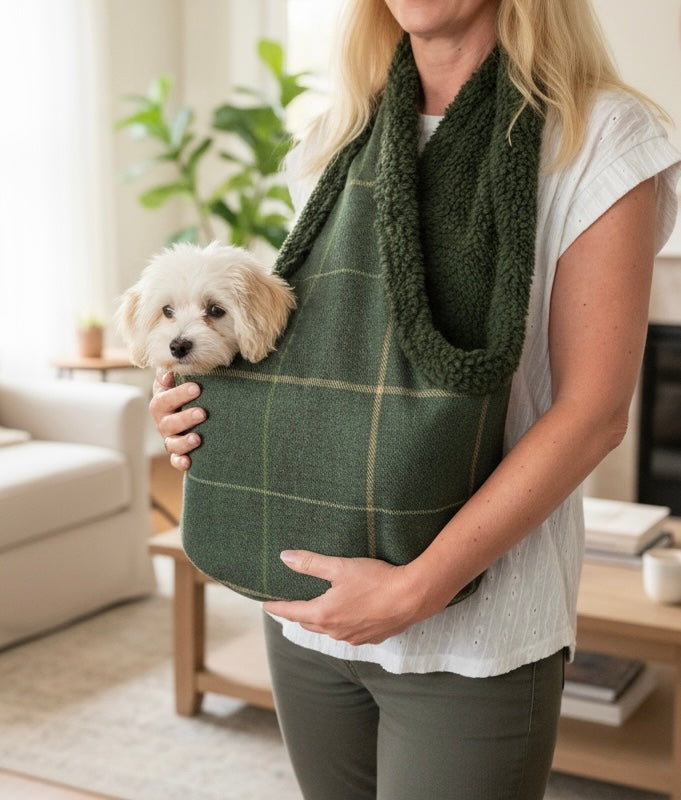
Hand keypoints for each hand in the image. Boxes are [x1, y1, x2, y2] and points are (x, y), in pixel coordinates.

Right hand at [149, 370, 204, 471]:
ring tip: (197, 438)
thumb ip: (170, 374)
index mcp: (161, 403)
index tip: (196, 388)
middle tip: (202, 413)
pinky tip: (189, 462)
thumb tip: (169, 372)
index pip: (164, 399)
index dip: (179, 394)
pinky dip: (180, 462)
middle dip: (185, 418)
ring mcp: (170, 438)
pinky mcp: (178, 452)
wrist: (185, 407)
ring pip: (172, 443)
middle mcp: (163, 422)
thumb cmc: (183, 391)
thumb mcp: (175, 380)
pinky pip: (175, 460)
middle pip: (168, 422)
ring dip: (184, 441)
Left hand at [263, 551, 432, 645]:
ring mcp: (354, 638)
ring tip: (319, 608)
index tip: (265, 605)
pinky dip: (342, 624)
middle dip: (298, 614)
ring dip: (321, 620)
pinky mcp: (371, 638)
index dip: (277, 607)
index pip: (292, 612)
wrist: (413, 597)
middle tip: (291, 604)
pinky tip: (349, 614)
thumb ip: (310, 563)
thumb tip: (284, 558)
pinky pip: (349, 633)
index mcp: (324, 614)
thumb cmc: (376, 580)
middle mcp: (336, 631)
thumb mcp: (340, 567)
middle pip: (309, 623)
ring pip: (330, 630)